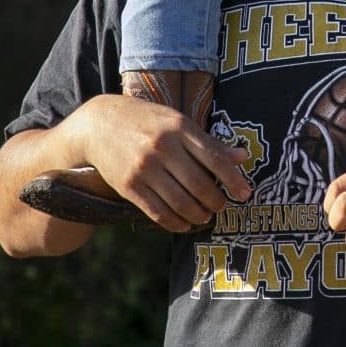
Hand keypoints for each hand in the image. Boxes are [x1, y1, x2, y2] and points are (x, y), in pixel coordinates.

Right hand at [76, 93, 251, 232]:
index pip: (215, 158)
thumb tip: (242, 157)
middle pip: (200, 185)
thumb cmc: (147, 121)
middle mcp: (163, 147)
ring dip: (198, 215)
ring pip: (181, 203)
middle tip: (221, 207)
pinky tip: (184, 224)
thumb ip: (209, 142)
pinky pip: (158, 212)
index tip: (245, 194)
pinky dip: (176, 223)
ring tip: (204, 216)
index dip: (234, 180)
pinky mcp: (129, 185)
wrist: (100, 124)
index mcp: (179, 128)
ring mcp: (144, 168)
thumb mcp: (178, 122)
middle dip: (216, 201)